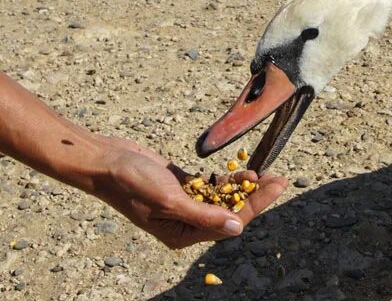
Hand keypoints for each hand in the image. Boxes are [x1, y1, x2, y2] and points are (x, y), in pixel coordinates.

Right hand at [93, 136, 286, 248]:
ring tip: (266, 173)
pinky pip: (212, 187)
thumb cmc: (131, 183)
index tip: (277, 187)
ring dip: (244, 186)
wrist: (106, 161)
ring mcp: (184, 203)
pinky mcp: (182, 186)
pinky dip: (228, 180)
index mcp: (182, 234)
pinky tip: (244, 171)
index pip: (229, 223)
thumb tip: (236, 228)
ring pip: (223, 198)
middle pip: (230, 211)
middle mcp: (186, 222)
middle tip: (281, 179)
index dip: (256, 205)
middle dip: (257, 196)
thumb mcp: (169, 199)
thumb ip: (203, 215)